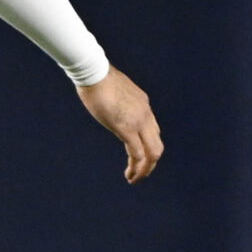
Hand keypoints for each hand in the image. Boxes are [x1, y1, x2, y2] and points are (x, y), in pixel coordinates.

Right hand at [77, 67, 162, 183]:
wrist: (94, 72)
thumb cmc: (96, 78)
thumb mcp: (112, 90)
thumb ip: (115, 101)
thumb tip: (106, 104)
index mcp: (143, 104)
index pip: (153, 130)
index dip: (146, 147)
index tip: (135, 156)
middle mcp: (146, 114)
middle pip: (157, 145)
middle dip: (150, 163)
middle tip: (139, 174)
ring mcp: (139, 121)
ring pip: (152, 152)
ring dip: (145, 170)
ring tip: (134, 179)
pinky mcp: (126, 128)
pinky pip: (137, 153)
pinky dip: (136, 168)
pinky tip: (129, 175)